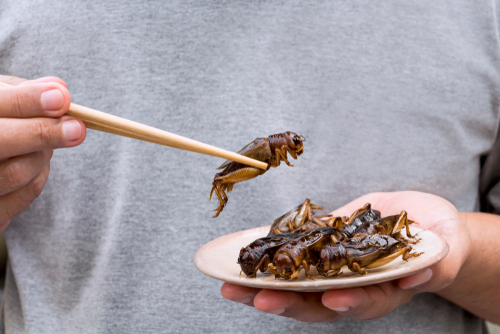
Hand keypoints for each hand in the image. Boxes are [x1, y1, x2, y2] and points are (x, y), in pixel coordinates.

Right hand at [0, 75, 85, 229]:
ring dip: (45, 153)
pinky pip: (27, 193)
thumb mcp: (1, 100)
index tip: (62, 98)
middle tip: (78, 128)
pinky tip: (36, 161)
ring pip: (19, 171)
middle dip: (44, 133)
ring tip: (46, 140)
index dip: (27, 101)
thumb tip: (60, 90)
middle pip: (0, 141)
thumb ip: (25, 92)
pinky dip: (41, 173)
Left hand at [221, 191, 469, 321]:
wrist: (417, 220)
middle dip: (288, 302)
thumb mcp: (446, 244)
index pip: (365, 302)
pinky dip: (267, 256)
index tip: (331, 299)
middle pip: (318, 302)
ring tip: (232, 285)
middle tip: (257, 298)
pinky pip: (290, 255)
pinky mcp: (318, 248)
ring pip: (296, 284)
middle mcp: (352, 285)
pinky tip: (242, 253)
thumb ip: (437, 261)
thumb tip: (417, 275)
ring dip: (264, 285)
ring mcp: (332, 269)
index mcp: (384, 289)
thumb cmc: (438, 235)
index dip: (349, 302)